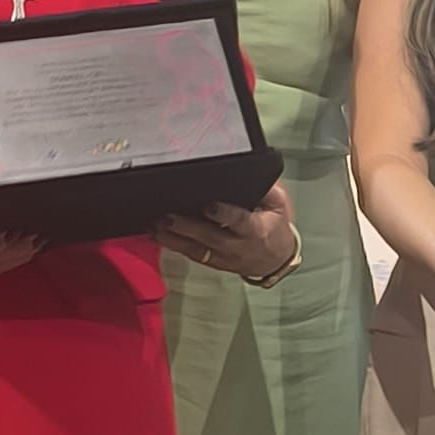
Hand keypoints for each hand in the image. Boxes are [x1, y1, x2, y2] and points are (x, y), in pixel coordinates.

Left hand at [156, 181, 296, 277]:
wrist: (276, 259)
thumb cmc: (275, 228)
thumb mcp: (279, 204)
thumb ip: (267, 189)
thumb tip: (253, 173)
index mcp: (256, 230)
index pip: (239, 222)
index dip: (223, 215)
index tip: (208, 206)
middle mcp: (238, 247)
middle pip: (209, 237)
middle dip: (186, 227)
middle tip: (167, 217)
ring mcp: (224, 257)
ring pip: (196, 250)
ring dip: (174, 239)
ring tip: (156, 227)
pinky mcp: (214, 262)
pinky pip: (192, 255)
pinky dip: (174, 246)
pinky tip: (158, 236)